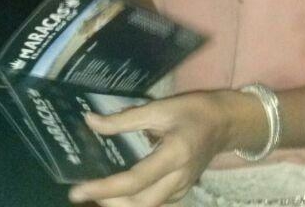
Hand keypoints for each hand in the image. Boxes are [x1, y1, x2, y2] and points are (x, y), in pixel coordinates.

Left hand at [68, 92, 228, 206]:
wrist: (226, 122)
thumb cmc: (194, 110)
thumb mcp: (161, 108)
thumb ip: (125, 119)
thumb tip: (91, 121)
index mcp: (174, 155)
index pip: (134, 181)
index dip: (103, 188)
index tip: (78, 190)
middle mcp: (178, 179)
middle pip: (139, 205)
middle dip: (109, 202)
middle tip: (84, 192)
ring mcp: (181, 188)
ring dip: (120, 205)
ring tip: (98, 192)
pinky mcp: (181, 191)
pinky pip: (154, 204)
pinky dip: (133, 201)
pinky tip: (120, 190)